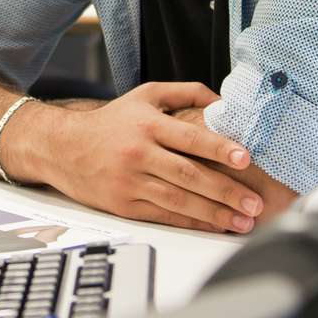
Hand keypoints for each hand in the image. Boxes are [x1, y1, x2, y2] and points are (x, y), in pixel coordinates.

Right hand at [39, 82, 263, 232]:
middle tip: (254, 202)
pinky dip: (191, 222)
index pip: (189, 138)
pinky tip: (213, 225)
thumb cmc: (111, 122)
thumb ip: (186, 92)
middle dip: (225, 190)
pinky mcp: (123, 205)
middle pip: (188, 175)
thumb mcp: (145, 95)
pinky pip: (163, 215)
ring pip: (178, 200)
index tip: (245, 158)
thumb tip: (224, 102)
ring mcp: (130, 181)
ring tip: (243, 220)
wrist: (63, 147)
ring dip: (214, 213)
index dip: (219, 148)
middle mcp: (138, 153)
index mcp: (147, 125)